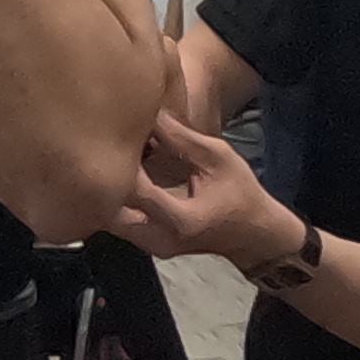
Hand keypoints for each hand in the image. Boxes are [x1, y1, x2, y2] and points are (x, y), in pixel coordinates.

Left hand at [113, 117, 288, 270]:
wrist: (252, 235)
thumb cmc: (240, 193)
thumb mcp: (218, 157)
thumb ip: (181, 138)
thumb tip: (150, 112)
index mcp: (181, 220)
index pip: (136, 190)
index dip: (123, 162)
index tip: (120, 138)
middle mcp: (161, 239)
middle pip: (111, 210)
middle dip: (107, 179)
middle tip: (108, 150)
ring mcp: (152, 247)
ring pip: (110, 218)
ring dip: (110, 189)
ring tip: (115, 160)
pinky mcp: (148, 246)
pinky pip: (120, 222)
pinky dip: (117, 200)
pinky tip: (125, 177)